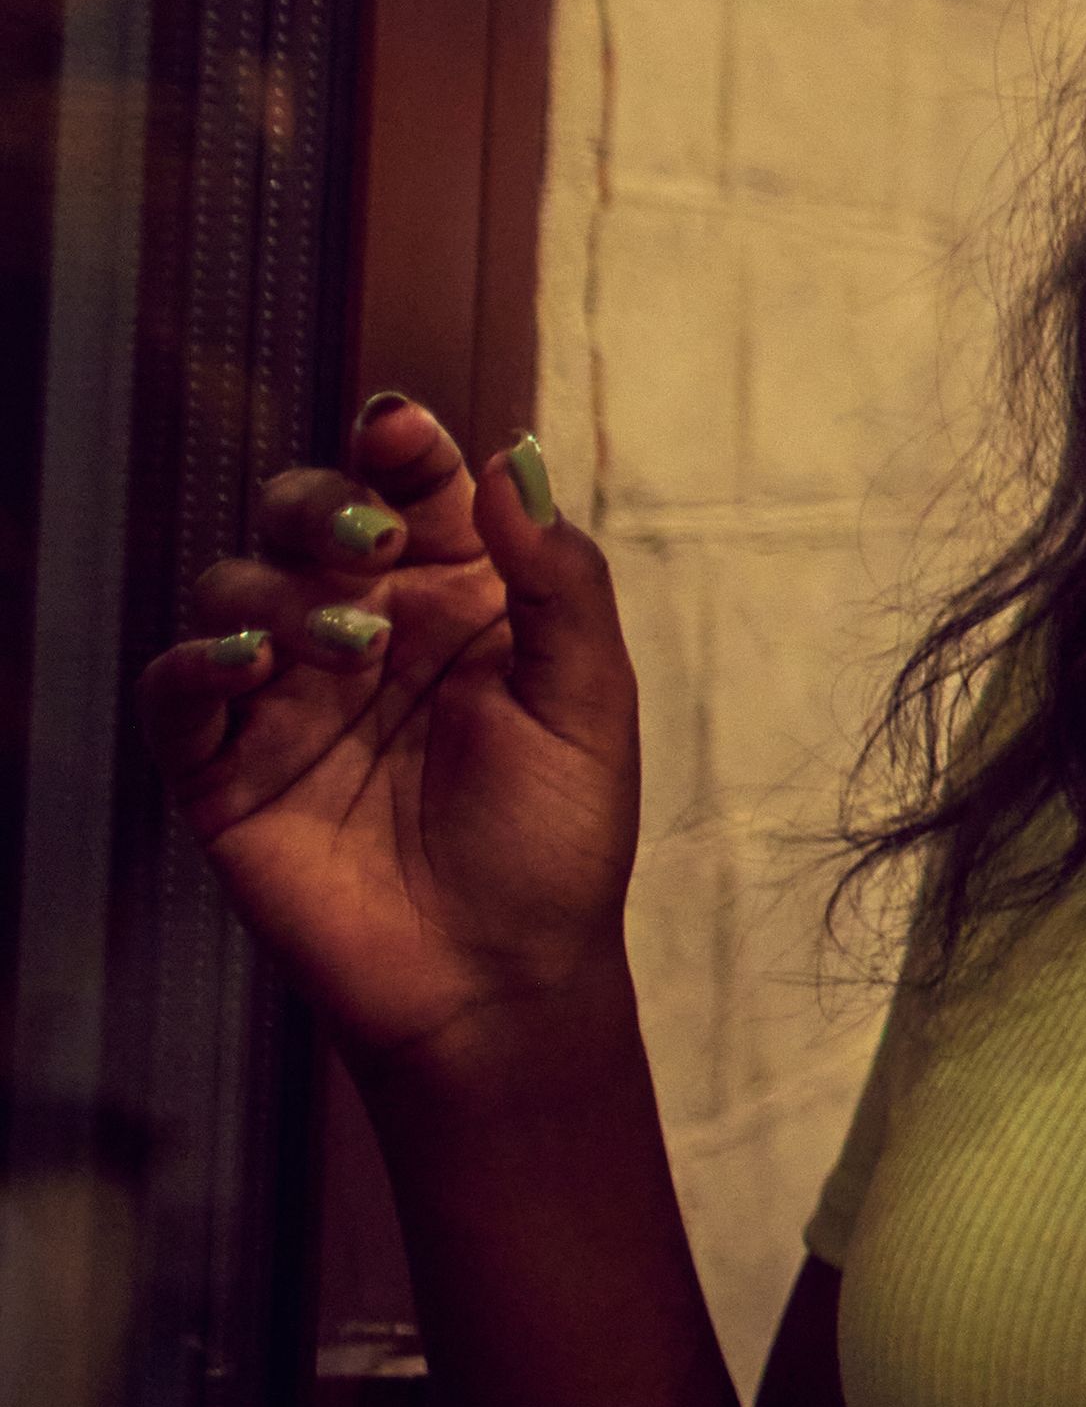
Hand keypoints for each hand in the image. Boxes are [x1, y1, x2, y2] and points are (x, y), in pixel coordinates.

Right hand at [141, 401, 640, 1086]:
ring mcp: (288, 697)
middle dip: (324, 503)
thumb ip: (558, 583)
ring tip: (348, 646)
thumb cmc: (555, 842)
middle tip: (371, 540)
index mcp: (461, 602)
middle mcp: (366, 630)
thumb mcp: (588, 704)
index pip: (416, 491)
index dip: (400, 447)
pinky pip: (176, 693)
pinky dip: (194, 664)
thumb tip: (509, 461)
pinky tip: (241, 665)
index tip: (399, 427)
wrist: (496, 980)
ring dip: (280, 591)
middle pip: (307, 516)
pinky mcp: (225, 769)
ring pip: (236, 586)